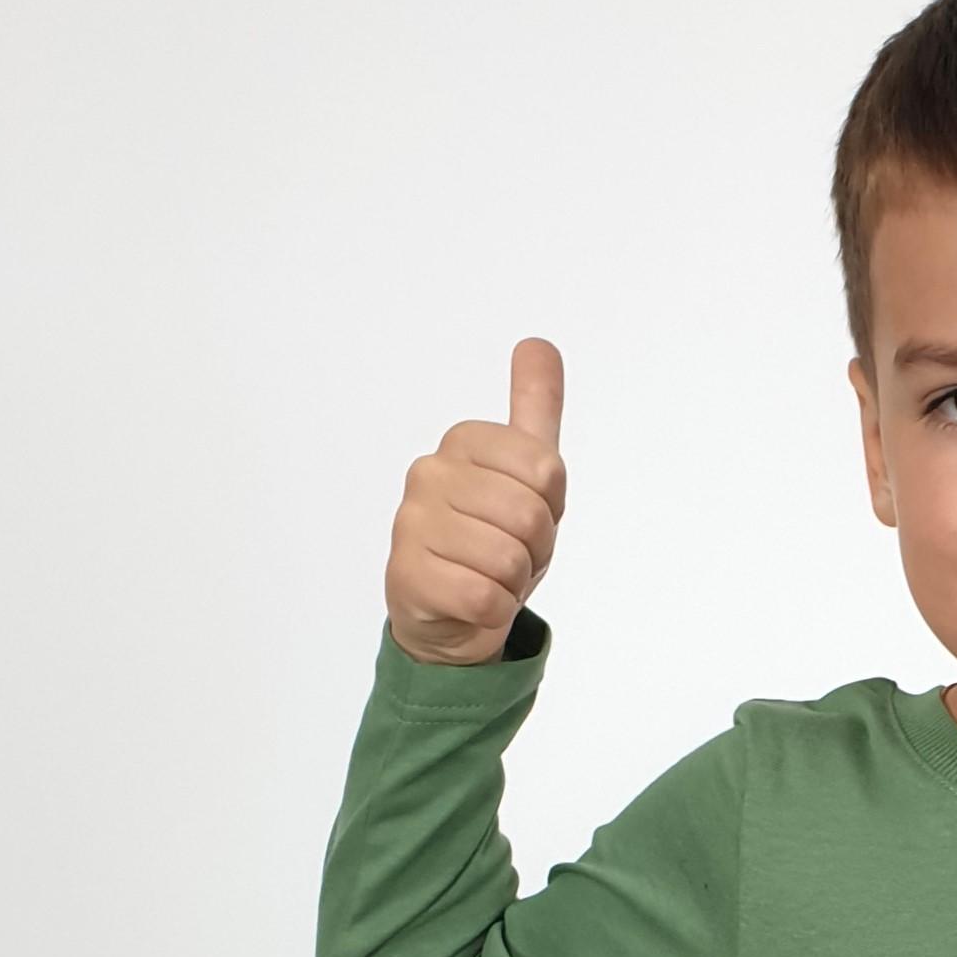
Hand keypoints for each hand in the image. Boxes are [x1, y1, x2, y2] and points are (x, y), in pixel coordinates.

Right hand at [383, 337, 566, 663]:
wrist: (451, 612)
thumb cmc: (491, 538)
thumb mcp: (526, 471)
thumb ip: (535, 408)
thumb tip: (538, 344)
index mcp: (462, 441)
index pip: (547, 469)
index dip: (550, 506)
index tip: (525, 516)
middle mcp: (429, 473)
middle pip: (530, 515)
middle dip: (534, 548)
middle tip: (508, 553)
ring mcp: (411, 523)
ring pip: (508, 559)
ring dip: (513, 582)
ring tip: (488, 575)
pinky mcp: (406, 575)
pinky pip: (484, 597)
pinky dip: (492, 609)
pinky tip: (470, 601)